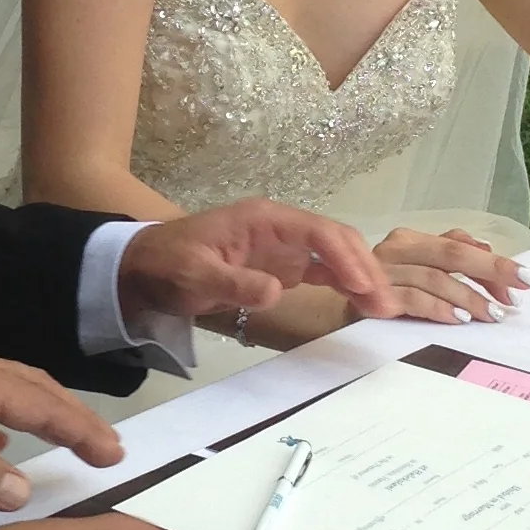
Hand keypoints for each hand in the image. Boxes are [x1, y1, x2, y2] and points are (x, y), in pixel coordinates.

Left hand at [116, 199, 401, 334]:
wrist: (142, 269)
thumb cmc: (167, 266)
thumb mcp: (193, 276)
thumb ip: (234, 283)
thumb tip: (276, 291)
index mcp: (264, 219)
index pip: (318, 232)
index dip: (346, 257)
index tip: (365, 287)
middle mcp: (281, 229)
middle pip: (336, 241)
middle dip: (365, 269)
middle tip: (387, 306)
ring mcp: (284, 248)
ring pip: (336, 257)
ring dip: (362, 279)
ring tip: (385, 310)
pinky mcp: (281, 268)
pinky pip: (323, 272)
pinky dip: (345, 286)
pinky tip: (363, 304)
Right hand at [366, 225, 529, 323]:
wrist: (339, 314)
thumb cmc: (385, 291)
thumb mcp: (419, 269)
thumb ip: (449, 253)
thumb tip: (486, 247)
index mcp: (410, 240)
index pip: (458, 245)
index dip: (493, 262)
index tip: (524, 278)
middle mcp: (395, 249)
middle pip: (451, 254)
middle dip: (490, 272)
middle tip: (517, 292)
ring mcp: (382, 273)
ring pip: (435, 278)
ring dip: (468, 298)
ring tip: (491, 315)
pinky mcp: (373, 297)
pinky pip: (412, 299)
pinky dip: (439, 308)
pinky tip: (459, 319)